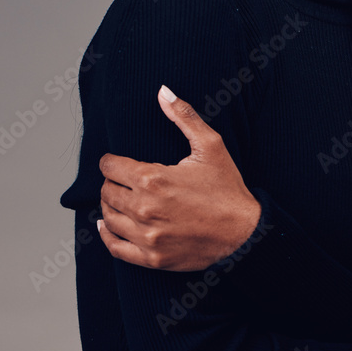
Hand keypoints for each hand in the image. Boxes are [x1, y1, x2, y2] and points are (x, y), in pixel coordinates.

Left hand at [97, 85, 261, 270]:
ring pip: (108, 217)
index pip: (111, 166)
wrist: (244, 232)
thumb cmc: (227, 188)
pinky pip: (115, 247)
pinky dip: (106, 235)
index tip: (115, 161)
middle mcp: (144, 209)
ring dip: (110, 205)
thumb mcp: (210, 145)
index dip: (110, 161)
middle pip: (107, 191)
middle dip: (112, 181)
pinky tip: (107, 225)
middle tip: (123, 178)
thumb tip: (163, 91)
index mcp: (153, 179)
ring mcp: (147, 237)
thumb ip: (184, 116)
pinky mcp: (152, 258)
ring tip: (120, 198)